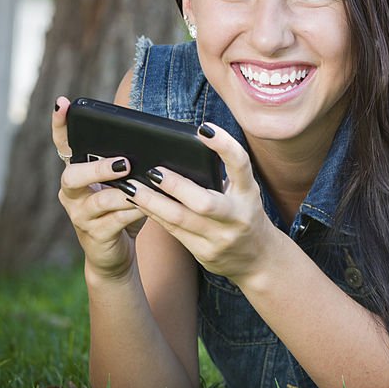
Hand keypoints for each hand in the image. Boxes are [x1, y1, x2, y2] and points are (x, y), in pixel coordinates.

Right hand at [52, 96, 145, 280]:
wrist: (116, 254)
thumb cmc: (122, 210)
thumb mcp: (125, 184)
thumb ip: (131, 164)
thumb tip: (158, 141)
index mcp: (78, 174)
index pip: (64, 146)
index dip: (60, 125)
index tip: (63, 104)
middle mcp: (73, 194)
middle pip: (73, 175)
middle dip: (97, 168)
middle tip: (124, 162)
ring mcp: (80, 216)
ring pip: (97, 201)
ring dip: (121, 192)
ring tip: (140, 186)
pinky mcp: (95, 236)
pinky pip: (114, 221)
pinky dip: (132, 212)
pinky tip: (147, 206)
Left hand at [122, 122, 278, 282]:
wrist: (258, 259)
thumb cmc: (245, 215)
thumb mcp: (243, 193)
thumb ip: (223, 177)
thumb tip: (185, 151)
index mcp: (248, 193)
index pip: (240, 165)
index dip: (224, 145)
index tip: (204, 128)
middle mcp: (237, 217)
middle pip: (204, 203)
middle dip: (175, 186)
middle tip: (153, 171)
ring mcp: (220, 238)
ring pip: (180, 220)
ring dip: (152, 202)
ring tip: (130, 187)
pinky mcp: (205, 253)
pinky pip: (173, 232)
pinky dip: (154, 215)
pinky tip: (138, 203)